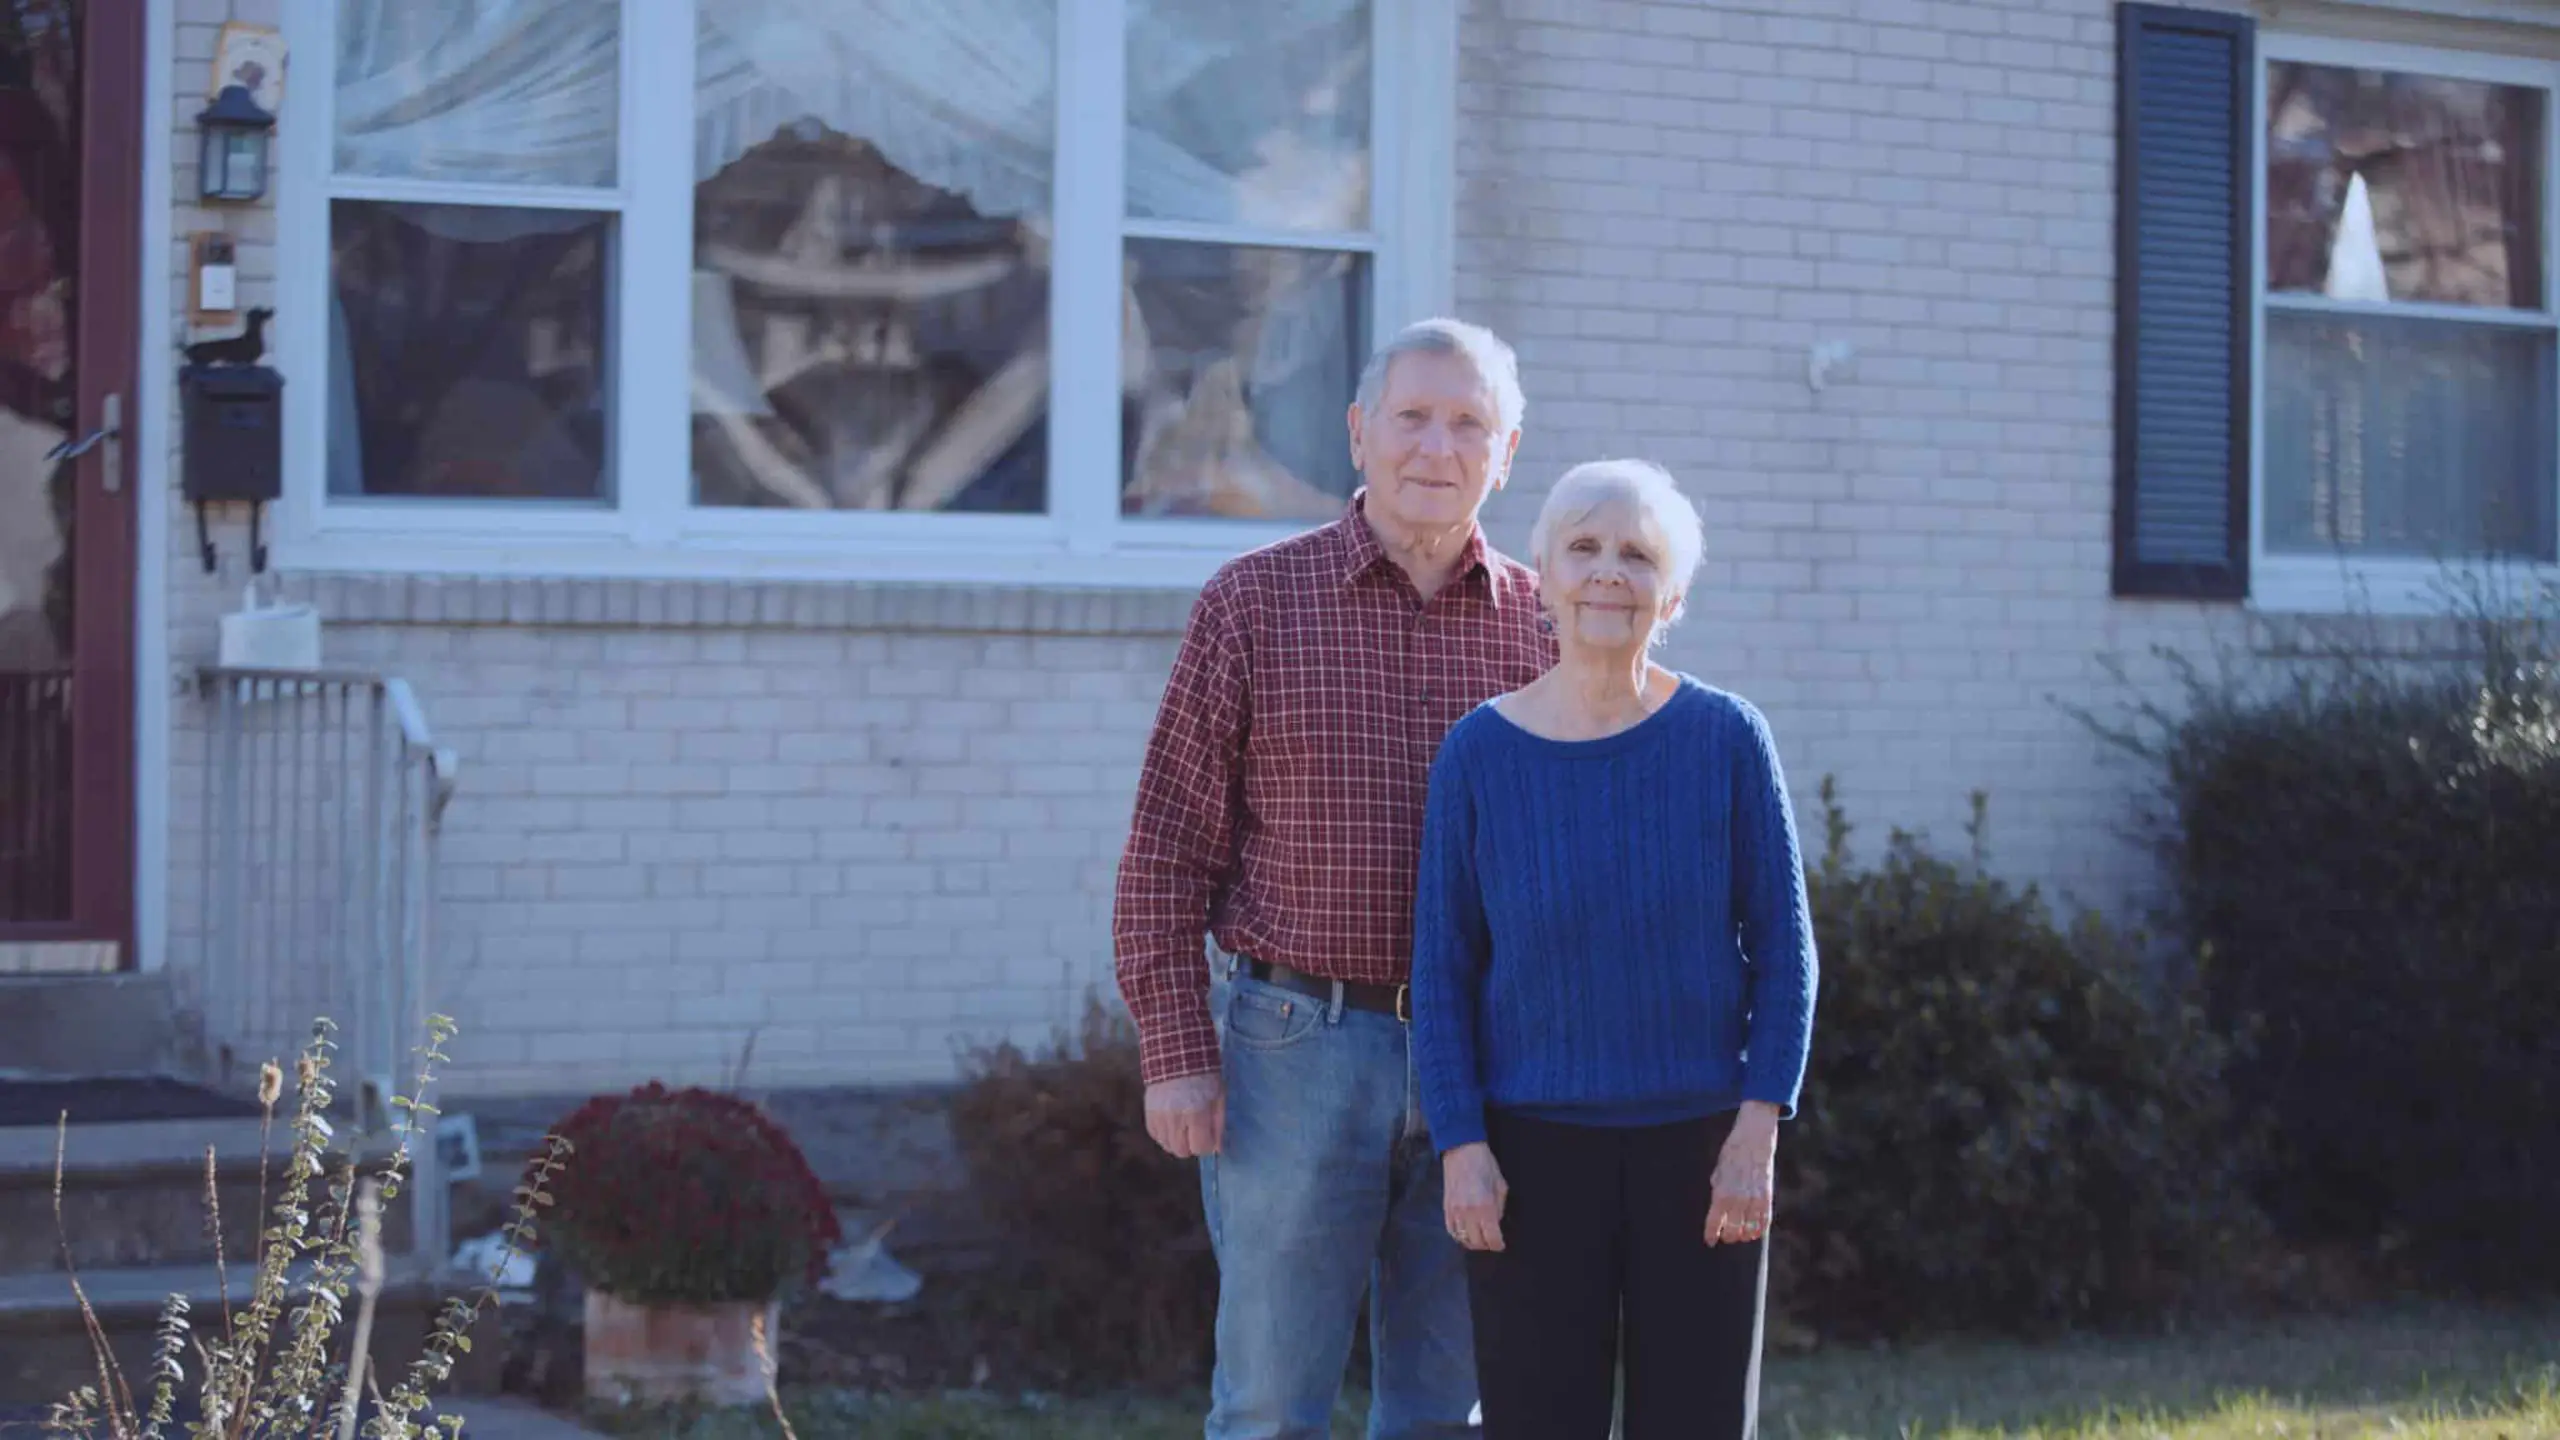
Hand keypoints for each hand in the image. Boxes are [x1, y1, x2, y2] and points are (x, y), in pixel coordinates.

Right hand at [1144, 1073, 1223, 1157]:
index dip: (1206, 1145)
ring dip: (1177, 1141)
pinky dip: (1164, 1134)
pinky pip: (1155, 1135)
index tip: (1209, 1137)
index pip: (1200, 1147)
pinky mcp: (1148, 1113)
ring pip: (1167, 1146)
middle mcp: (1174, 1119)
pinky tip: (1172, 1124)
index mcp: (1195, 1114)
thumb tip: (1217, 1149)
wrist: (1176, 1055)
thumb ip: (1218, 1125)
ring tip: (1183, 1128)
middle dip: (1191, 1146)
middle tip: (1196, 1134)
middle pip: (1181, 1151)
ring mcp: (1159, 1117)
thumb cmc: (1204, 1076)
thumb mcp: (1219, 1097)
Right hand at [1442, 1142, 1507, 1251]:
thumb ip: (1499, 1207)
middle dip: (1486, 1245)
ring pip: (1462, 1239)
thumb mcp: (1500, 1185)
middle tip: (1491, 1241)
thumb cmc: (1484, 1164)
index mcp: (1486, 1207)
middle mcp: (1469, 1213)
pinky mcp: (1445, 1208)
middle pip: (1477, 1242)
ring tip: (1479, 1239)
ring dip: (1472, 1242)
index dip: (1498, 1245)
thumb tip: (1496, 1223)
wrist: (1462, 1150)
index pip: (1492, 1238)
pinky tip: (1465, 1233)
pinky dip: (1458, 1236)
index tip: (1501, 1245)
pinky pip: (1451, 1230)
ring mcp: (1455, 1211)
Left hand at [1705, 1101, 1780, 1245]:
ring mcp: (1754, 1199)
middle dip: (1727, 1236)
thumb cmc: (1732, 1153)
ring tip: (1739, 1236)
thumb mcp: (1718, 1170)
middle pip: (1732, 1230)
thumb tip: (1717, 1205)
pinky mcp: (1768, 1196)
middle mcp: (1738, 1199)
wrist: (1754, 1139)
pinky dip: (1759, 1230)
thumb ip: (1717, 1189)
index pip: (1714, 1222)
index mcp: (1721, 1192)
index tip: (1710, 1241)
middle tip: (1725, 1236)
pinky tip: (1754, 1233)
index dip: (1711, 1234)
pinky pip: (1764, 1220)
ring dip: (1743, 1235)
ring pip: (1749, 1229)